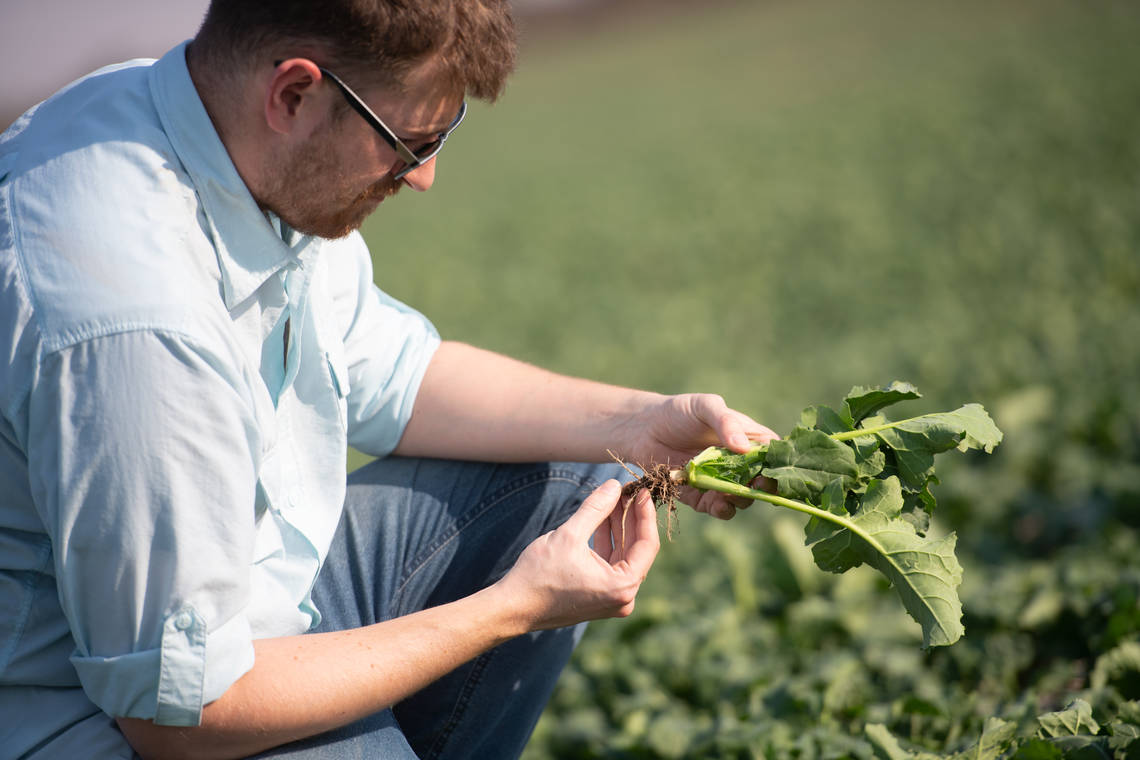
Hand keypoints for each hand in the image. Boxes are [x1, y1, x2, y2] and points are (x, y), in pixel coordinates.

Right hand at [494, 480, 658, 630]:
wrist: (513, 607)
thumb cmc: (539, 574)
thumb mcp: (569, 534)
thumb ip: (596, 508)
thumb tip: (614, 485)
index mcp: (622, 587)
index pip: (647, 544)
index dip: (645, 514)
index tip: (641, 490)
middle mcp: (623, 598)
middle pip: (637, 550)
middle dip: (630, 518)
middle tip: (626, 490)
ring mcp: (611, 601)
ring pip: (623, 556)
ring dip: (618, 528)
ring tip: (613, 499)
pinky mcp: (599, 598)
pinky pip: (611, 565)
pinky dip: (607, 543)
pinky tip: (602, 520)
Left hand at [615, 393, 778, 520]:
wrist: (644, 429)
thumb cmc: (679, 411)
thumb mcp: (704, 406)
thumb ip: (725, 422)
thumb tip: (744, 448)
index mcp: (748, 438)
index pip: (773, 454)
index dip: (777, 465)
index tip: (771, 470)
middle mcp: (739, 463)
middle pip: (762, 481)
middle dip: (762, 488)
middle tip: (755, 487)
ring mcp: (721, 481)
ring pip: (743, 499)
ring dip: (741, 500)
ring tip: (732, 496)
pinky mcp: (702, 496)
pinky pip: (717, 508)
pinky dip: (721, 509)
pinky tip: (717, 504)